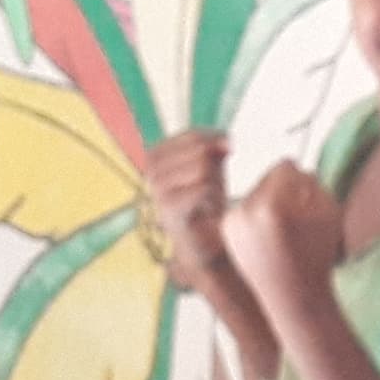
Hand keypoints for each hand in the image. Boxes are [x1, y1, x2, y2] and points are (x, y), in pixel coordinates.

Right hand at [141, 128, 233, 284]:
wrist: (203, 244)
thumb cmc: (205, 204)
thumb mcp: (210, 168)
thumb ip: (214, 147)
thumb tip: (227, 142)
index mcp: (157, 155)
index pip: (192, 134)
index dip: (216, 140)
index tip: (227, 152)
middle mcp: (152, 169)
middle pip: (198, 148)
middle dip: (215, 165)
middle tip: (212, 186)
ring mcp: (158, 188)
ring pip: (202, 166)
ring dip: (213, 183)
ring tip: (206, 199)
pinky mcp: (169, 207)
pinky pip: (202, 186)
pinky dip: (211, 196)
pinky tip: (206, 208)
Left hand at [220, 158, 343, 320]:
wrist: (294, 296)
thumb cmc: (316, 256)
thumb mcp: (328, 212)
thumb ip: (311, 182)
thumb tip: (292, 168)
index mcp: (272, 204)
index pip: (285, 167)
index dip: (301, 181)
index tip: (306, 201)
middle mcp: (246, 211)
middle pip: (268, 178)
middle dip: (283, 192)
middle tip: (294, 221)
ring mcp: (233, 222)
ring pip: (255, 193)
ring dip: (269, 203)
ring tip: (281, 233)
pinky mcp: (227, 231)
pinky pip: (245, 208)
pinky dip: (256, 217)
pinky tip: (268, 239)